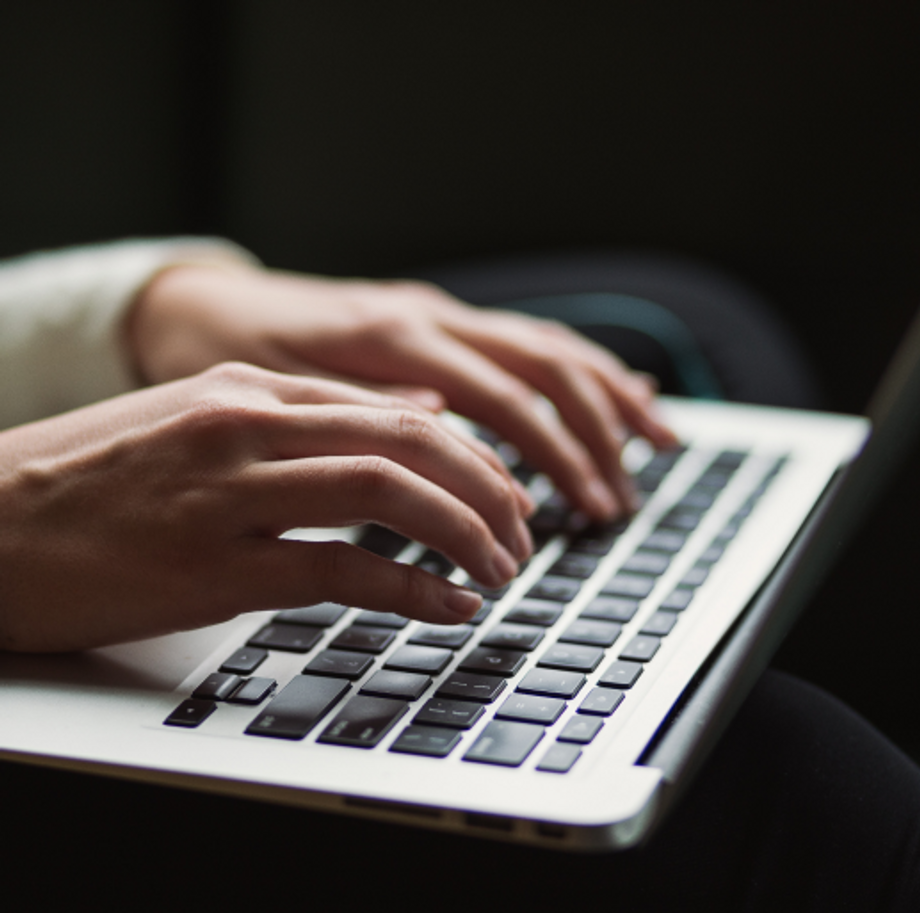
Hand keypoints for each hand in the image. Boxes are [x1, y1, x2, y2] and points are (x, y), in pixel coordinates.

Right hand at [0, 363, 533, 651]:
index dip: (469, 453)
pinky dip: (410, 588)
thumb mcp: (204, 420)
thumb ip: (309, 415)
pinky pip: (340, 569)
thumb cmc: (96, 478)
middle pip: (411, 440)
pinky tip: (446, 606)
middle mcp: (249, 426)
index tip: (502, 490)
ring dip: (463, 533)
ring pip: (388, 493)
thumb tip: (416, 408)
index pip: (396, 407)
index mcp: (251, 390)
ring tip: (500, 568)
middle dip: (487, 487)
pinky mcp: (209, 567)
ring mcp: (229, 493)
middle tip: (522, 530)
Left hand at [127, 265, 677, 518]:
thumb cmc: (231, 354)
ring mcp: (437, 312)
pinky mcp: (436, 321)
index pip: (502, 397)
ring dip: (606, 395)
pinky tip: (615, 388)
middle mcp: (428, 313)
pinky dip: (577, 367)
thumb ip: (366, 409)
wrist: (201, 304)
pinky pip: (522, 338)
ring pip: (545, 344)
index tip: (581, 512)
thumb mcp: (278, 391)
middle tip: (622, 501)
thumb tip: (448, 428)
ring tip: (656, 441)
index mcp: (394, 334)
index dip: (550, 456)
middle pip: (542, 366)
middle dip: (594, 434)